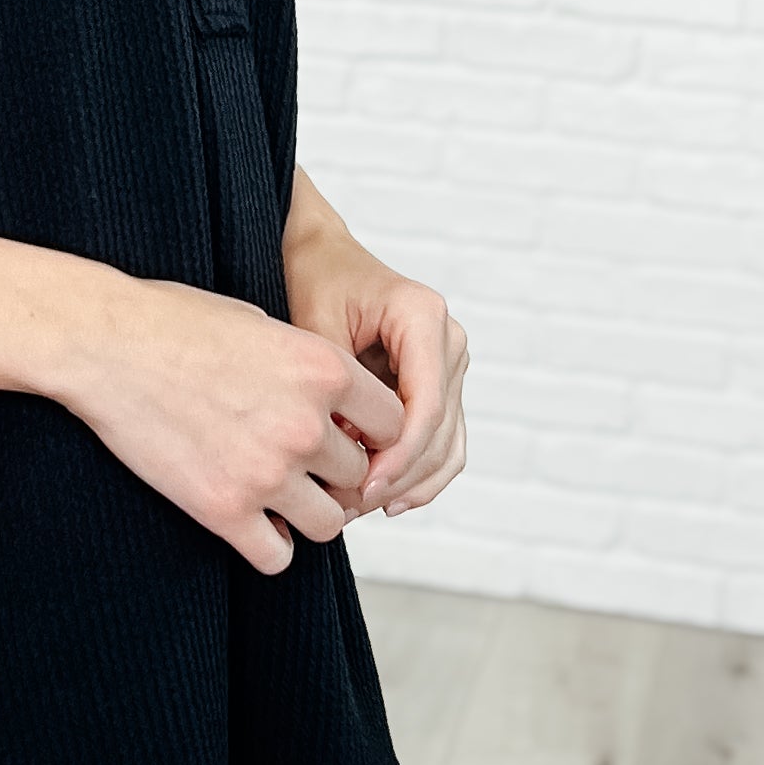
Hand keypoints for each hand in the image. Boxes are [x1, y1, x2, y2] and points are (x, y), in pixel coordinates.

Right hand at [57, 274, 406, 576]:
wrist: (105, 343)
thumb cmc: (175, 321)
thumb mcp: (261, 322)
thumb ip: (308, 365)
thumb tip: (336, 402)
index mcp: (323, 368)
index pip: (394, 424)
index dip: (372, 432)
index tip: (346, 434)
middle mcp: (305, 424)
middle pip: (359, 475)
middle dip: (335, 472)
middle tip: (302, 464)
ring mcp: (266, 472)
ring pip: (329, 523)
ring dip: (309, 511)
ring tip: (279, 495)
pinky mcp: (223, 509)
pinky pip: (277, 556)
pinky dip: (269, 545)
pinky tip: (250, 522)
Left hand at [281, 168, 467, 518]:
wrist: (322, 256)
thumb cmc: (315, 279)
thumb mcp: (313, 324)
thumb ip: (333, 387)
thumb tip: (346, 455)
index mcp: (423, 316)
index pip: (425, 404)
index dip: (398, 455)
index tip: (362, 488)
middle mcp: (448, 341)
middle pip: (439, 432)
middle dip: (398, 478)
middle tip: (348, 507)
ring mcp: (450, 365)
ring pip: (447, 446)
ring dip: (408, 485)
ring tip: (357, 508)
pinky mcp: (441, 386)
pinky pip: (442, 443)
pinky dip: (418, 476)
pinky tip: (383, 500)